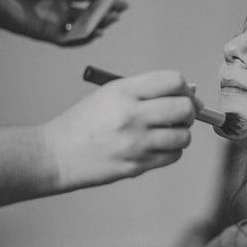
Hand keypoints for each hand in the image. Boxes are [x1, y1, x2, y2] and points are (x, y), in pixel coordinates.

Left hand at [0, 0, 127, 45]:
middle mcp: (61, 8)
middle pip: (88, 10)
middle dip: (106, 9)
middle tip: (122, 6)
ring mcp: (55, 22)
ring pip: (82, 25)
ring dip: (99, 23)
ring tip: (113, 19)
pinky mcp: (48, 34)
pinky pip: (69, 39)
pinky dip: (82, 38)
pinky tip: (96, 33)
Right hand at [40, 70, 195, 190]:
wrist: (56, 154)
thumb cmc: (84, 123)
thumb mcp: (109, 95)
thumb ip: (146, 91)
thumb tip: (190, 93)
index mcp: (123, 91)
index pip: (173, 81)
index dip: (184, 88)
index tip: (183, 95)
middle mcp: (130, 115)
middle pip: (184, 108)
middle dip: (189, 111)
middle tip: (181, 116)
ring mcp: (134, 142)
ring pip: (183, 136)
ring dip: (181, 134)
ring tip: (165, 133)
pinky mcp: (136, 165)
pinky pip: (173, 156)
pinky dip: (171, 151)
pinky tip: (155, 147)